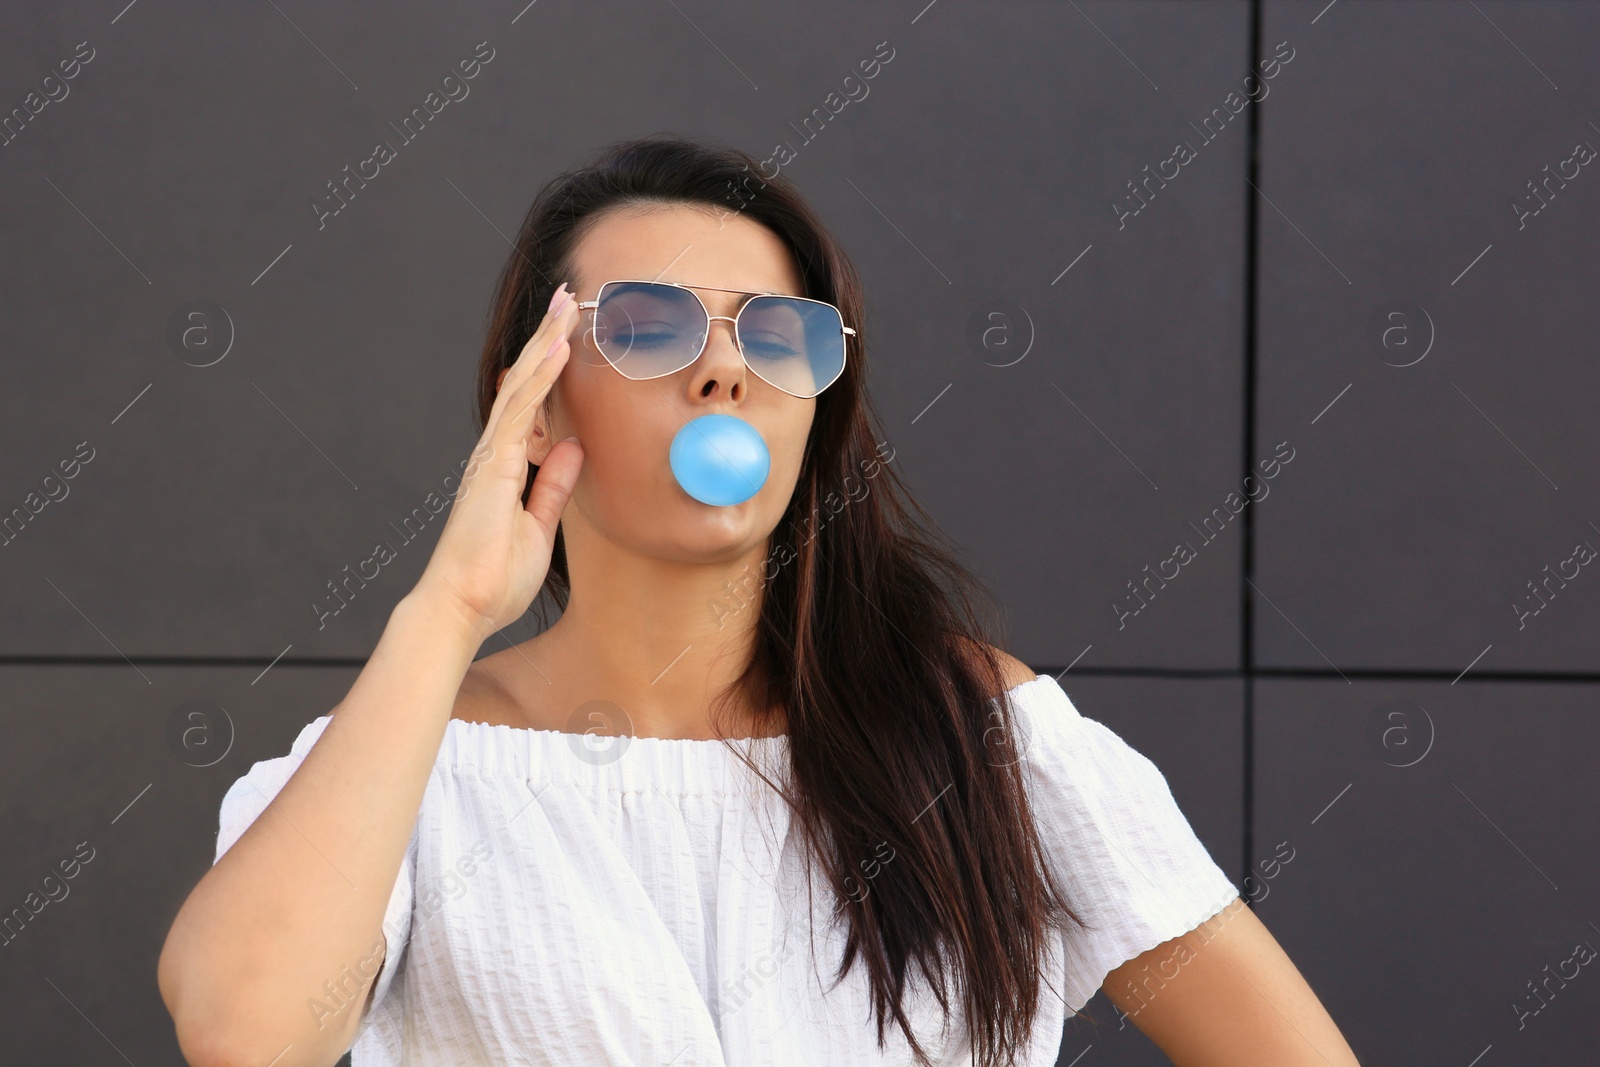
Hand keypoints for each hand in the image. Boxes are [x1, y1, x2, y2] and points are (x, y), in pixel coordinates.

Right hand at [410, 284, 582, 643]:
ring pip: (521, 385)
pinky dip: (541, 378)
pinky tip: (558, 349)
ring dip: (545, 343)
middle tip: (565, 298)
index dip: (549, 366)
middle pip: (524, 382)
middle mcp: (494, 454)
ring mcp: (491, 457)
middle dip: (546, 338)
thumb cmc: (494, 580)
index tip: (568, 333)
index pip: (532, 404)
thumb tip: (573, 449)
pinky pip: (521, 411)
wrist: (462, 608)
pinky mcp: (493, 467)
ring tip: (564, 305)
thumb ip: (553, 486)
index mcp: (505, 468)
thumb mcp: (539, 527)